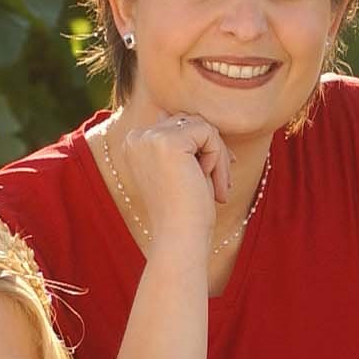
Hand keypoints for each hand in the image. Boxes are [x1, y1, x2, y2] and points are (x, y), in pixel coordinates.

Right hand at [114, 111, 232, 253]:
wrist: (180, 237)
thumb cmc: (186, 210)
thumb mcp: (183, 169)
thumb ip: (185, 143)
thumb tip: (201, 120)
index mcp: (135, 142)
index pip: (179, 125)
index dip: (202, 147)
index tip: (213, 173)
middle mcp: (137, 136)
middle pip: (190, 122)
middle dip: (212, 150)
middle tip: (222, 184)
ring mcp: (150, 137)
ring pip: (202, 126)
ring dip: (218, 156)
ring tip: (219, 187)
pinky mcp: (168, 142)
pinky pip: (209, 133)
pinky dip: (219, 158)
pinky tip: (213, 184)